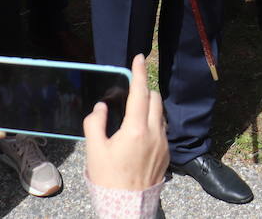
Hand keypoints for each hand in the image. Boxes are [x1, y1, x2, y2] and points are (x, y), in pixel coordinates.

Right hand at [84, 53, 168, 190]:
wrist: (127, 206)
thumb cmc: (109, 179)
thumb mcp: (95, 151)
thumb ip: (95, 124)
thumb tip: (102, 107)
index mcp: (136, 129)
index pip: (140, 92)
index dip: (139, 72)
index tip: (139, 57)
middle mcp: (154, 133)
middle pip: (155, 99)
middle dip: (144, 90)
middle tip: (131, 92)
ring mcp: (163, 143)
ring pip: (160, 114)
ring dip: (150, 107)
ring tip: (134, 114)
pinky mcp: (167, 154)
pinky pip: (163, 129)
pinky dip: (153, 123)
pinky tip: (140, 133)